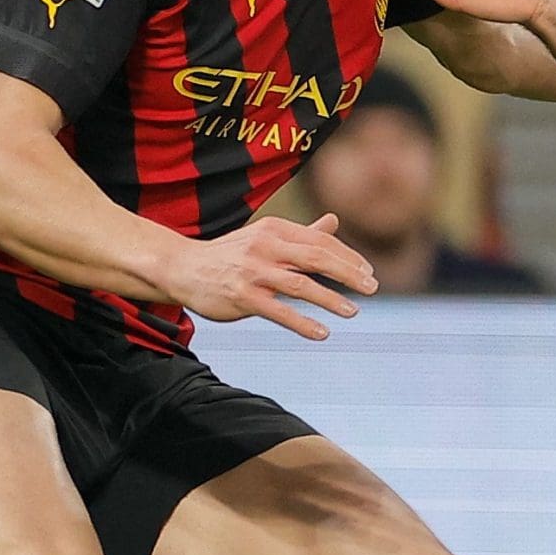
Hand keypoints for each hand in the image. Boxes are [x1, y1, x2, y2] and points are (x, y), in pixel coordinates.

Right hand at [164, 213, 375, 340]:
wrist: (183, 268)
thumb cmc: (230, 254)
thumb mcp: (265, 236)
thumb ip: (302, 233)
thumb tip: (334, 221)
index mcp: (274, 230)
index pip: (320, 241)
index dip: (348, 257)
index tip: (368, 272)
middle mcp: (265, 247)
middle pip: (316, 258)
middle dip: (348, 273)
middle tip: (372, 288)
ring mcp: (253, 273)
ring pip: (300, 285)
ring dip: (331, 299)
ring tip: (352, 312)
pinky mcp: (242, 298)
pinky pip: (279, 312)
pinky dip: (303, 323)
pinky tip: (322, 333)